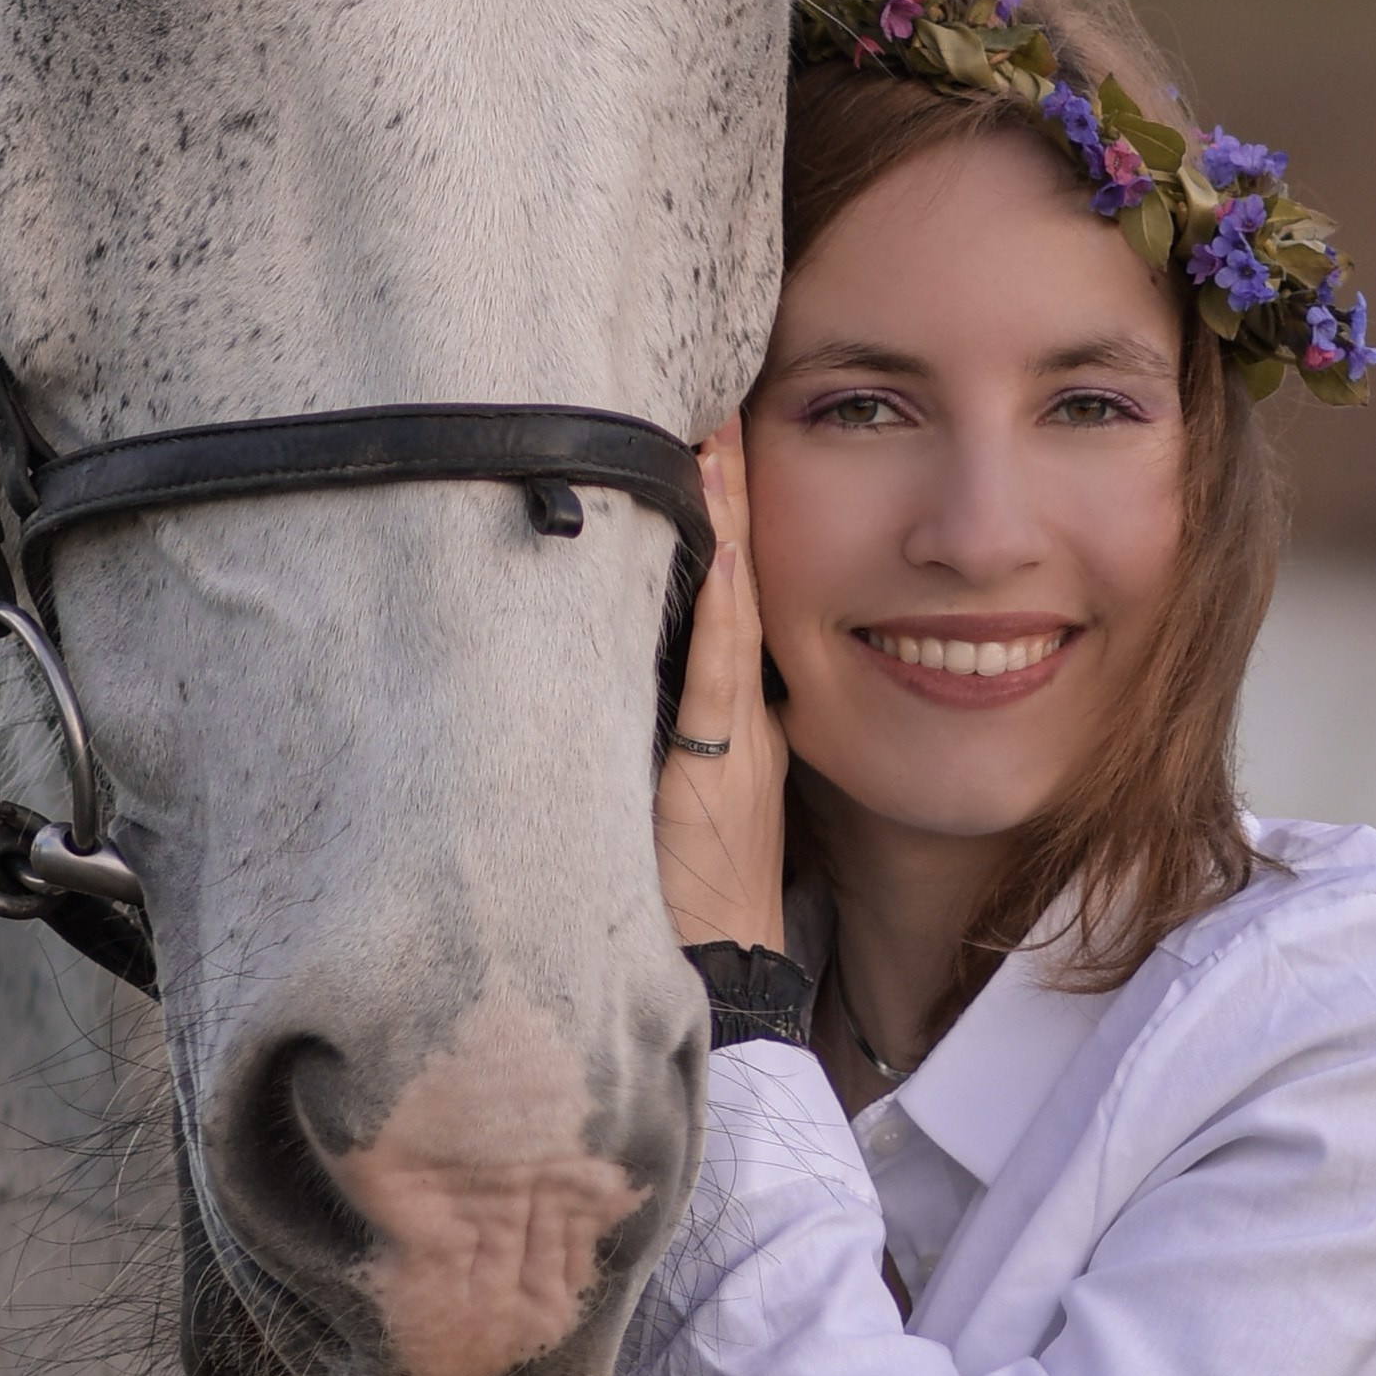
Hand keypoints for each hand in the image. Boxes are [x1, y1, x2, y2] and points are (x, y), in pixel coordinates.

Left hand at [653, 417, 786, 953]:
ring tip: (716, 449)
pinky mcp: (714, 768)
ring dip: (727, 529)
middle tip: (721, 410)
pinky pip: (720, 676)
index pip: (738, 594)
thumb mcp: (685, 790)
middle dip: (732, 498)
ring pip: (733, 612)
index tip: (716, 440)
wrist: (726, 966)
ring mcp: (735, 734)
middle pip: (743, 584)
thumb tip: (628, 664)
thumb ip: (671, 730)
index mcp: (741, 712)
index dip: (731, 517)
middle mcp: (747, 710)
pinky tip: (719, 555)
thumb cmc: (695, 889)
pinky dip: (721, 614)